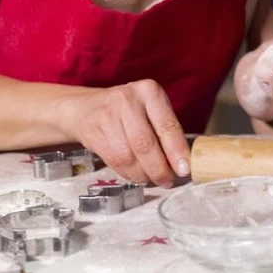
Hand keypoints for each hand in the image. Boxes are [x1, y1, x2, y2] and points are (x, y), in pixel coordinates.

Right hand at [57, 80, 189, 187]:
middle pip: (145, 144)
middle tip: (167, 180)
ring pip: (128, 157)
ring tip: (151, 178)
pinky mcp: (93, 133)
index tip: (184, 169)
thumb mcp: (151, 108)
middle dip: (158, 169)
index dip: (176, 150)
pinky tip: (135, 174)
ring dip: (143, 175)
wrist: (88, 107)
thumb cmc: (130, 109)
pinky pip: (114, 162)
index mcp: (149, 91)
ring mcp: (107, 116)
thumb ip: (165, 131)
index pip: (166, 125)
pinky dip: (128, 174)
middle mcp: (127, 100)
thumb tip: (181, 164)